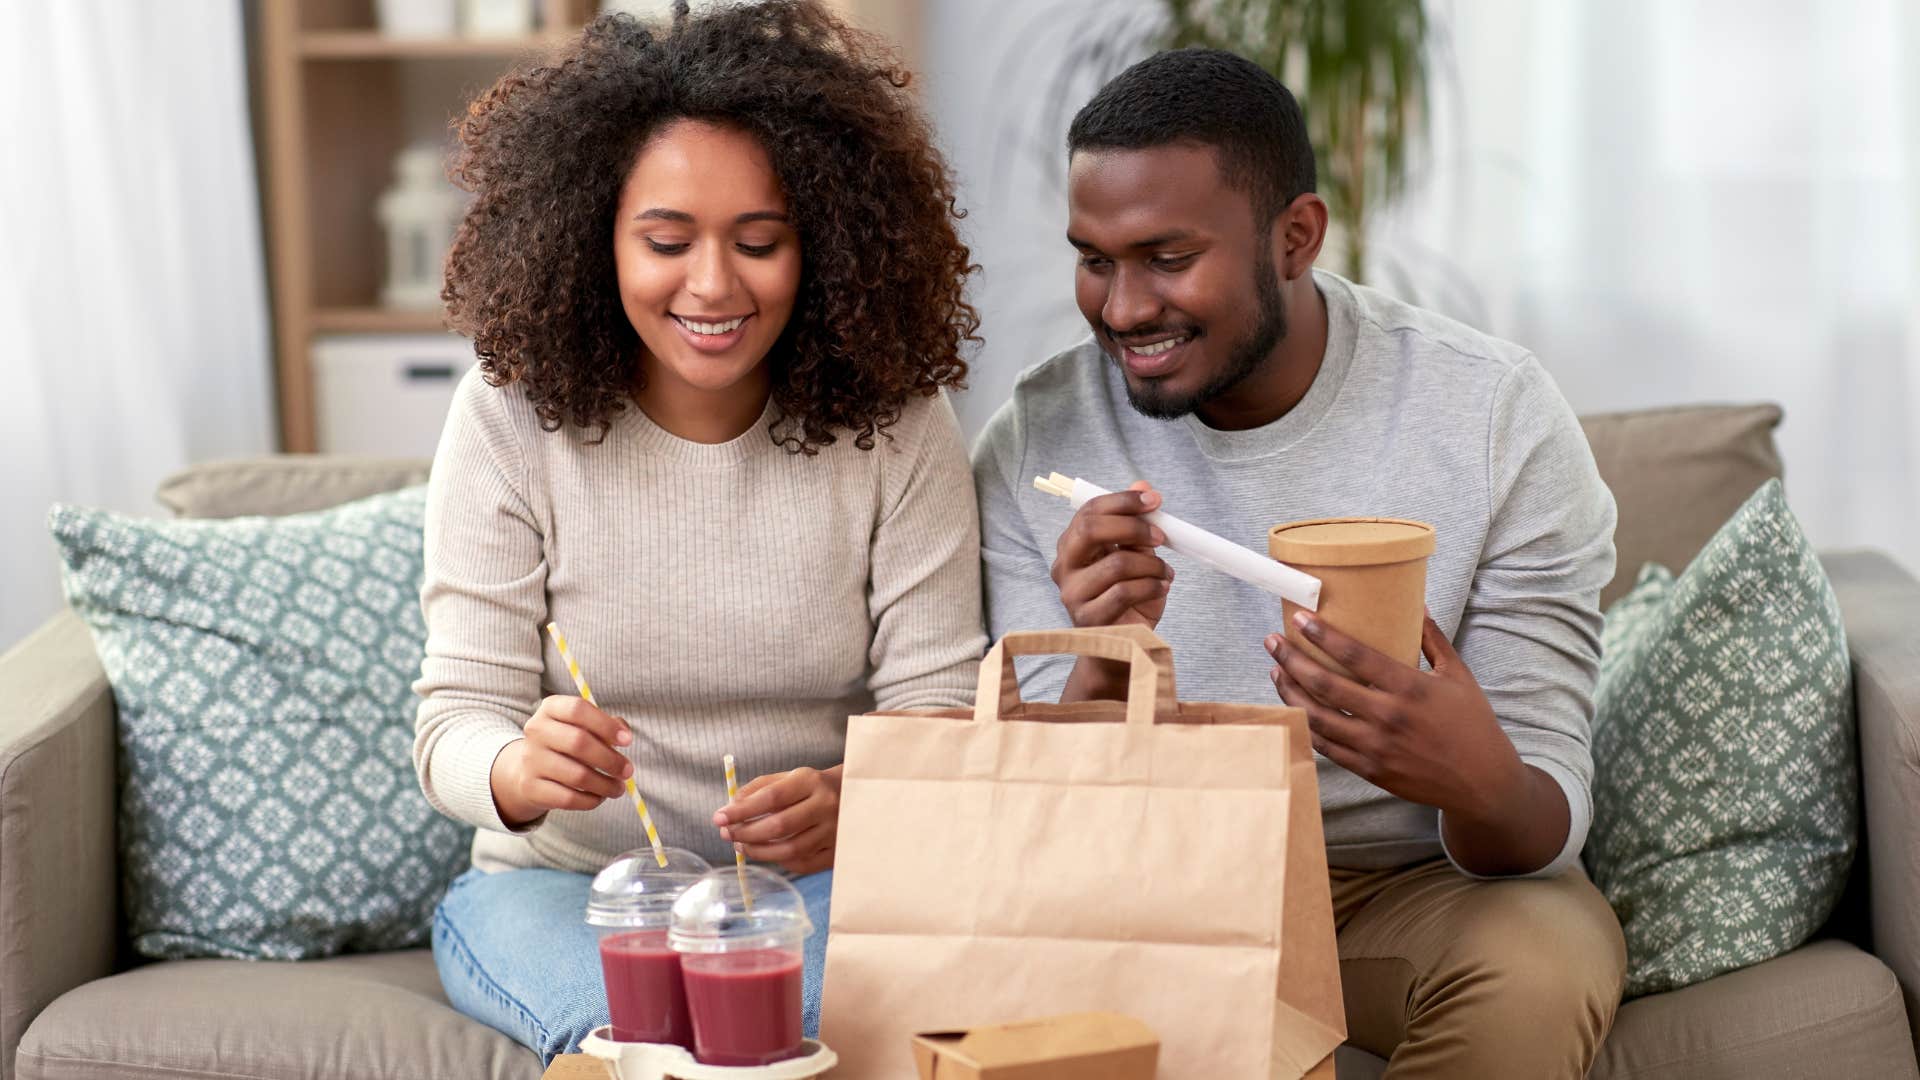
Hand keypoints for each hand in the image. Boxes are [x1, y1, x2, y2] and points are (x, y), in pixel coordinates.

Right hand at [490, 695, 633, 828]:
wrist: (530, 769)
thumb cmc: (567, 743)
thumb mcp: (584, 725)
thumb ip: (608, 725)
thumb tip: (624, 736)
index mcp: (551, 708)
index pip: (577, 710)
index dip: (605, 725)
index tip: (627, 740)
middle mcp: (537, 730)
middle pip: (578, 742)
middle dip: (610, 760)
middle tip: (628, 771)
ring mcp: (531, 759)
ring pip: (577, 775)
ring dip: (605, 785)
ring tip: (618, 788)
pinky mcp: (531, 787)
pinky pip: (567, 798)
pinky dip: (590, 800)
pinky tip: (600, 797)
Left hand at [713, 765, 841, 874]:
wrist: (853, 796)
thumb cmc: (811, 787)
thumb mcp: (788, 777)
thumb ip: (759, 788)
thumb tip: (731, 807)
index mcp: (811, 782)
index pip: (771, 797)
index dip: (742, 810)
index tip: (718, 817)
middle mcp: (825, 806)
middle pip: (779, 826)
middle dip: (746, 833)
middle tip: (727, 835)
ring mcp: (834, 832)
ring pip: (789, 850)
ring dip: (759, 851)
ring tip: (742, 845)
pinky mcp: (836, 852)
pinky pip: (802, 864)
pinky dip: (779, 862)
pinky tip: (768, 853)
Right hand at [1050, 481, 1172, 629]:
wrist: (1120, 646)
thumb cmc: (1126, 599)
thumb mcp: (1135, 557)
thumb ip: (1134, 525)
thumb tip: (1142, 486)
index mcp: (1072, 545)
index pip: (1089, 511)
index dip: (1123, 501)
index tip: (1154, 500)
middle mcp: (1064, 567)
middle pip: (1091, 530)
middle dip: (1133, 527)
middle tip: (1159, 537)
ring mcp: (1072, 594)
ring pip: (1117, 563)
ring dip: (1152, 565)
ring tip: (1165, 573)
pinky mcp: (1088, 618)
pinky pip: (1124, 592)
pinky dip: (1151, 586)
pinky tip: (1161, 588)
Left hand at [1266, 611, 1568, 874]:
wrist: (1481, 782)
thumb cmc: (1472, 724)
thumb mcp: (1458, 675)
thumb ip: (1433, 639)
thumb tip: (1416, 604)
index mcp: (1410, 688)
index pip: (1355, 655)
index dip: (1323, 636)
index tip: (1299, 619)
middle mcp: (1387, 717)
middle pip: (1325, 685)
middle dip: (1292, 660)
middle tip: (1272, 641)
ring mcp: (1375, 747)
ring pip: (1317, 717)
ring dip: (1290, 692)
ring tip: (1275, 671)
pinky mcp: (1369, 770)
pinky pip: (1326, 747)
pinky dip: (1306, 726)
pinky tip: (1295, 708)